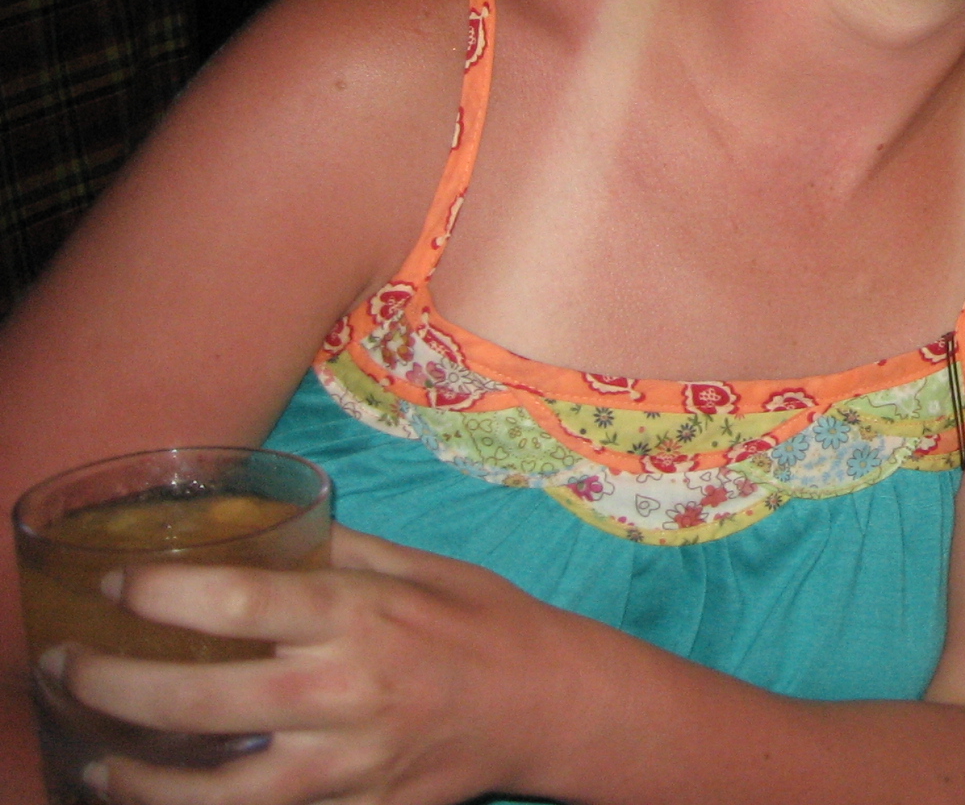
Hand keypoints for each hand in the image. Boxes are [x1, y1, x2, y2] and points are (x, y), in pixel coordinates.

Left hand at [49, 528, 571, 804]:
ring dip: (138, 781)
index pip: (241, 605)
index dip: (163, 595)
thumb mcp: (420, 567)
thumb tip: (264, 532)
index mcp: (363, 618)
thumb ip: (340, 554)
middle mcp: (348, 693)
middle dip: (115, 688)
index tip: (116, 583)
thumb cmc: (485, 622)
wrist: (548, 704)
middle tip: (68, 667)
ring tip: (92, 759)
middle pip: (203, 704)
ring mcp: (349, 766)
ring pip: (217, 794)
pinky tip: (164, 798)